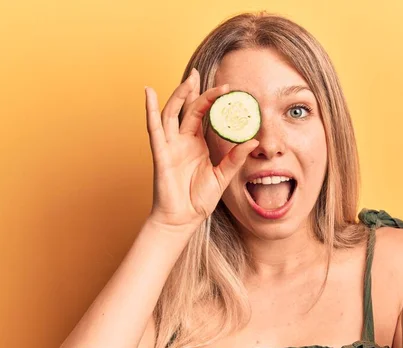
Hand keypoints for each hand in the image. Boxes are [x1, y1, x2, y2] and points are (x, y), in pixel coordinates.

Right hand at [144, 69, 258, 228]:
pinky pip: (154, 128)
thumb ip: (236, 158)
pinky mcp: (160, 153)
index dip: (212, 101)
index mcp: (198, 144)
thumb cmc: (199, 199)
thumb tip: (253, 141)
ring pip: (172, 113)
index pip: (204, 116)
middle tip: (200, 73)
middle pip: (187, 109)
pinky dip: (150, 110)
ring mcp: (170, 145)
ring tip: (188, 78)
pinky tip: (149, 93)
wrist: (182, 219)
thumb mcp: (223, 176)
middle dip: (193, 90)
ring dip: (179, 95)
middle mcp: (183, 141)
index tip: (226, 88)